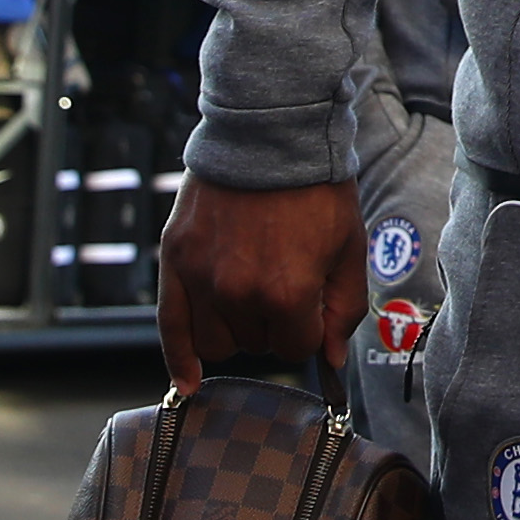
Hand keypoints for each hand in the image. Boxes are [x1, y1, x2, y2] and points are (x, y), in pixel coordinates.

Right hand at [155, 176, 369, 390]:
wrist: (272, 135)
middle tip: (282, 283)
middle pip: (256, 346)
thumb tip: (332, 359)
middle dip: (274, 325)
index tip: (311, 302)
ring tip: (250, 295)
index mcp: (287, 293)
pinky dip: (179, 359)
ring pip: (217, 343)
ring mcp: (202, 278)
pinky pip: (170, 326)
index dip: (308, 330)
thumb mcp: (349, 248)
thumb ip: (344, 308)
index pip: (297, 349)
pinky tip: (187, 384)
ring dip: (236, 330)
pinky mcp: (175, 259)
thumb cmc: (316, 189)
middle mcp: (239, 293)